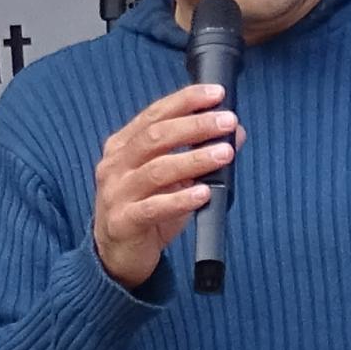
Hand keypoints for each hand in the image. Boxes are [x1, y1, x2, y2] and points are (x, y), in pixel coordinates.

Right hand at [90, 79, 237, 286]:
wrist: (116, 255)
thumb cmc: (146, 209)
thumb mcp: (172, 178)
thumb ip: (197, 153)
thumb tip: (235, 132)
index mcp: (122, 147)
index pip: (154, 114)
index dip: (186, 101)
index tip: (216, 94)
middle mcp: (115, 166)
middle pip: (155, 137)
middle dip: (195, 126)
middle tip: (226, 122)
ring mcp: (116, 194)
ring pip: (157, 169)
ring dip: (194, 159)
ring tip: (224, 153)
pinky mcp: (123, 222)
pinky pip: (154, 207)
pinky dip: (181, 199)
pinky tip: (203, 193)